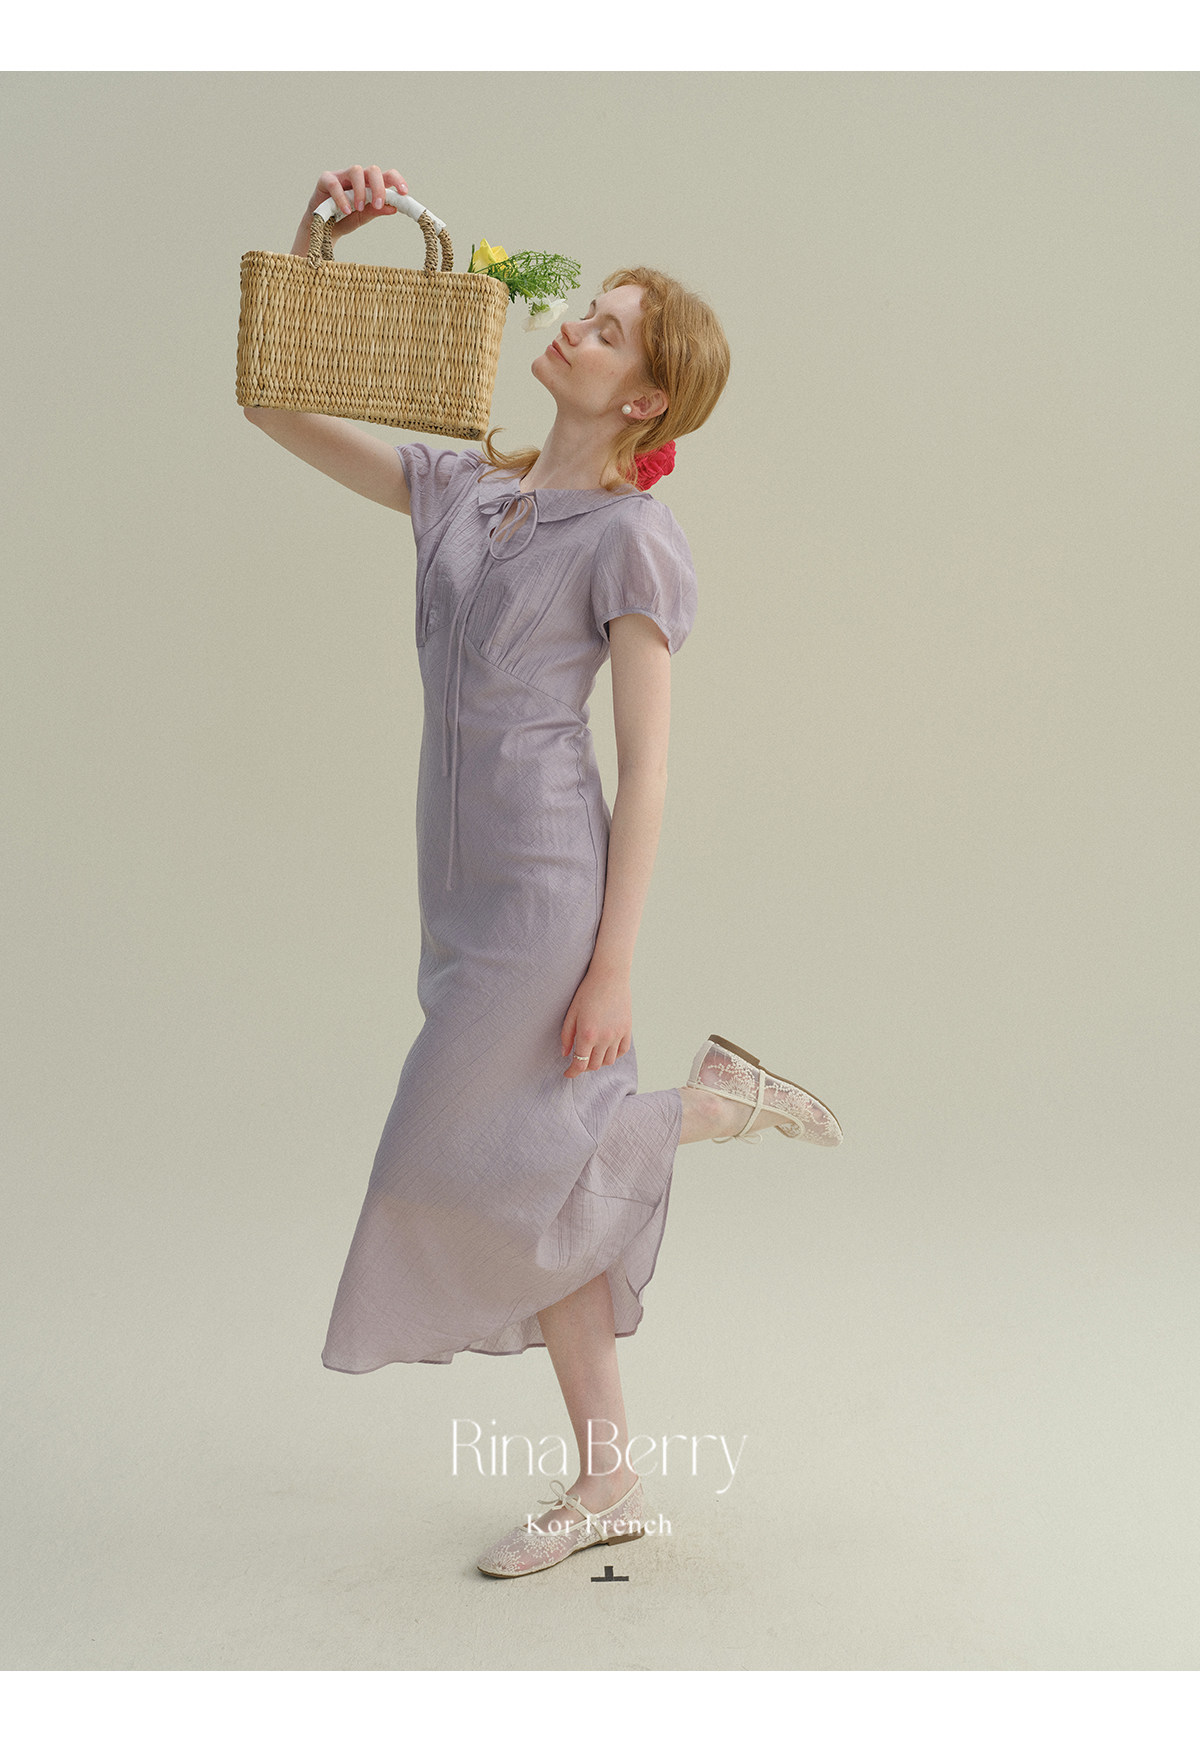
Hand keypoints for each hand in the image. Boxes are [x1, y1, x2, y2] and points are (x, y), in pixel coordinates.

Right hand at [293, 164, 409, 249]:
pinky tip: (346, 211)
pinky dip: (342, 198)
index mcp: (370, 185)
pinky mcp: (326, 180)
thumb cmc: (344, 220)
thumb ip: (376, 211)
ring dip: (360, 191)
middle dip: (379, 187)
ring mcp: (342, 176)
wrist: (323, 229)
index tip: (404, 193)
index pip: (386, 176)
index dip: (397, 180)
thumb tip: (394, 208)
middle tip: (379, 205)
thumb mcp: (363, 217)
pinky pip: (335, 184)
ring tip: (359, 209)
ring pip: (356, 171)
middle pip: (373, 170)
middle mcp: (358, 177)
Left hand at [561, 963, 632, 1077]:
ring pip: (608, 1061)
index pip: (580, 1064)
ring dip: (598, 1061)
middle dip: (583, 1066)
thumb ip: (566, 1036)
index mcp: (587, 1034)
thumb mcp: (571, 1013)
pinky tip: (606, 1049)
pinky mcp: (627, 1030)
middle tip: (577, 1060)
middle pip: (594, 1065)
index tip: (567, 1074)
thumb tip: (566, 1054)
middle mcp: (604, 1038)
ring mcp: (618, 1035)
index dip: (572, 1073)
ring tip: (592, 1054)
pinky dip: (613, 1055)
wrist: (610, 977)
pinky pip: (621, 1052)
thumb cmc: (587, 992)